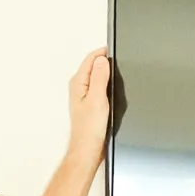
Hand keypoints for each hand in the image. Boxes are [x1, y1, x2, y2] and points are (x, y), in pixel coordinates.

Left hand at [66, 49, 111, 164]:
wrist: (88, 148)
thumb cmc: (90, 128)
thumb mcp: (98, 99)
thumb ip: (99, 78)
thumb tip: (102, 60)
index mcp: (78, 83)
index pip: (90, 59)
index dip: (103, 52)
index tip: (114, 48)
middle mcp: (79, 87)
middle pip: (92, 65)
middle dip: (104, 58)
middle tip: (116, 52)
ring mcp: (84, 95)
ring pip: (96, 75)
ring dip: (105, 70)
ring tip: (114, 64)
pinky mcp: (90, 103)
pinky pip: (99, 86)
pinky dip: (106, 82)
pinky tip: (112, 84)